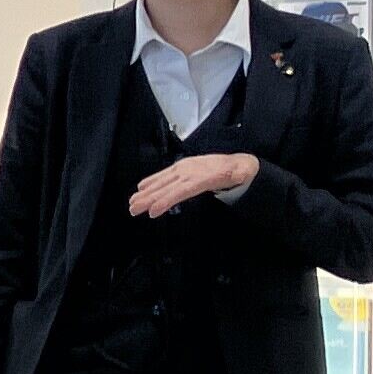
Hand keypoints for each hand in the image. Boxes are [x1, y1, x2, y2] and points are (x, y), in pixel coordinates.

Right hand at [128, 151, 258, 216]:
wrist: (236, 162)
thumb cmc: (236, 173)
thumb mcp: (240, 175)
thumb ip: (237, 176)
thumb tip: (238, 176)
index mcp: (202, 177)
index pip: (180, 190)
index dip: (166, 201)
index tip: (153, 211)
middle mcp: (189, 171)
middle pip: (165, 187)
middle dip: (147, 199)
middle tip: (133, 209)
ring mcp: (183, 168)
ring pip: (161, 182)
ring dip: (144, 193)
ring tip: (131, 202)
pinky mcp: (180, 167)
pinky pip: (162, 175)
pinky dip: (150, 182)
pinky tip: (140, 189)